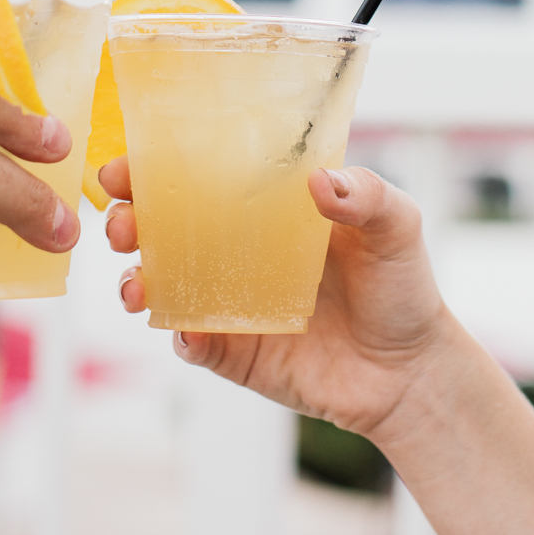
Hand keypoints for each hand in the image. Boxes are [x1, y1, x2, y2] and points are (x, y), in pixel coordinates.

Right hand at [101, 157, 453, 443]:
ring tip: (135, 281)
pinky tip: (184, 329)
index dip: (155, 164)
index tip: (128, 162)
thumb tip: (320, 183)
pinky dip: (179, 333)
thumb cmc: (402, 285)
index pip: (201, 172)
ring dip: (134, 278)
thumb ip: (368, 195)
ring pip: (161, 282)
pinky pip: (191, 341)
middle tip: (122, 222)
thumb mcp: (397, 225)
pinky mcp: (233, 350)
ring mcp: (230, 300)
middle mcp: (237, 247)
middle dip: (128, 218)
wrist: (411, 372)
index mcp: (266, 205)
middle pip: (162, 225)